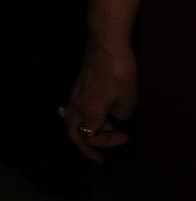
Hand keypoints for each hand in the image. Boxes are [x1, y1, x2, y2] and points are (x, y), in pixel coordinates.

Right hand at [62, 37, 135, 161]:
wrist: (106, 44)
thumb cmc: (118, 72)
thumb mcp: (129, 98)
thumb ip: (123, 114)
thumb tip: (117, 115)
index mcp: (88, 110)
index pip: (90, 137)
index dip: (108, 142)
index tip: (124, 137)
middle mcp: (76, 104)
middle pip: (72, 132)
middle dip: (85, 147)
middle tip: (98, 156)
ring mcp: (75, 93)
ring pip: (73, 119)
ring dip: (89, 129)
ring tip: (108, 129)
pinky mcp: (78, 85)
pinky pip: (77, 108)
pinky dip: (88, 116)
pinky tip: (103, 111)